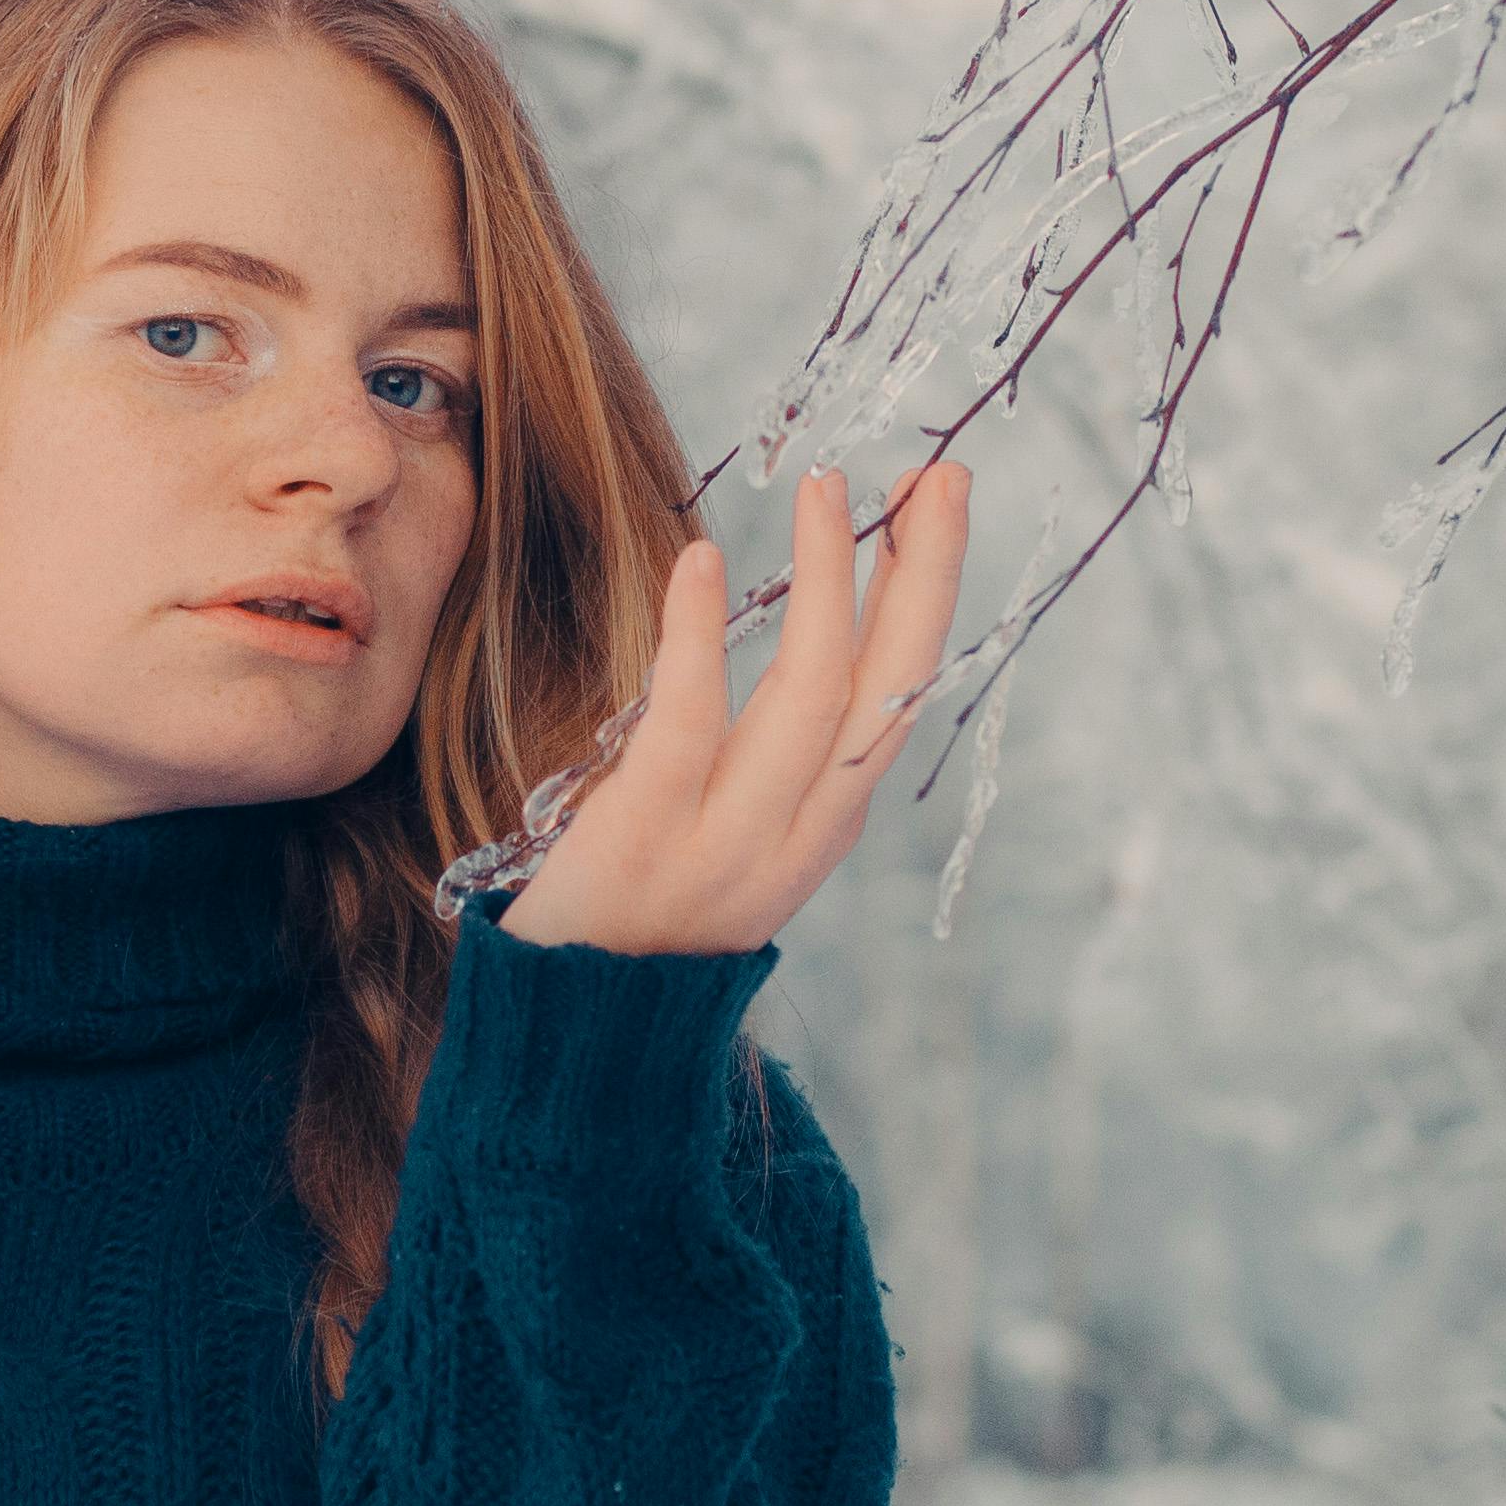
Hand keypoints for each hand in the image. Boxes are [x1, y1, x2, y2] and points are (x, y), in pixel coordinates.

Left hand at [495, 459, 973, 957]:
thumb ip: (779, 766)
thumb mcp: (739, 842)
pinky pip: (688, 720)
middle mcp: (797, 834)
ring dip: (829, 581)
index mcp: (825, 825)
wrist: (567, 1032)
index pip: (899, 695)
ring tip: (833, 486)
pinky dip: (698, 634)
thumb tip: (814, 647)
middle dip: (923, 574)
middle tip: (938, 473)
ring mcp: (728, 838)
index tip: (935, 506)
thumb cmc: (642, 913)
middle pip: (884, 686)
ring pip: (808, 695)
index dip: (926, 596)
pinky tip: (700, 557)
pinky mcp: (646, 832)